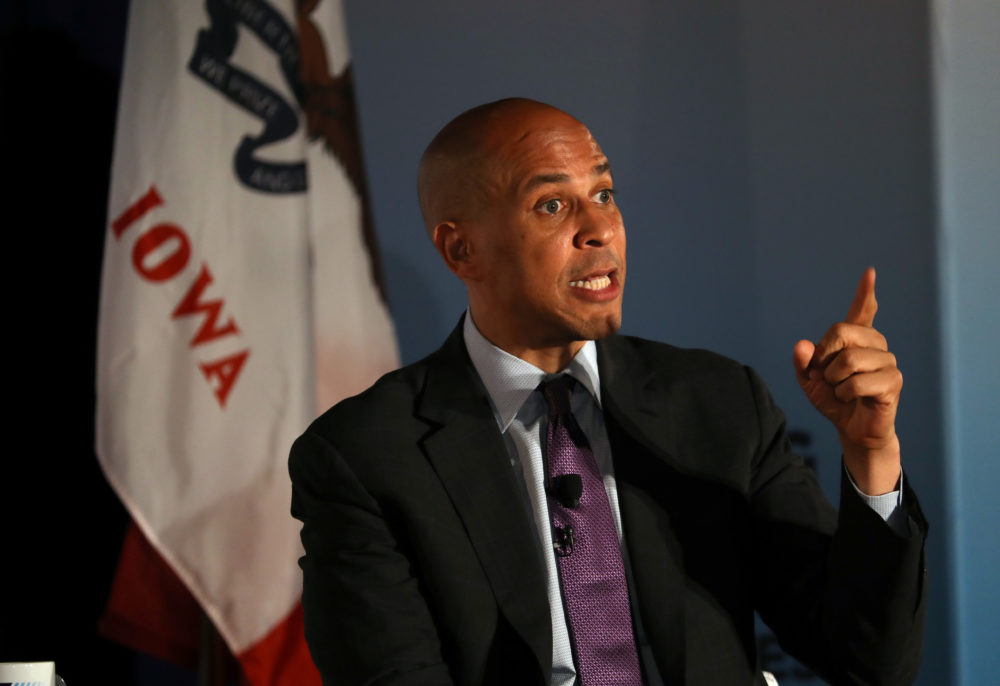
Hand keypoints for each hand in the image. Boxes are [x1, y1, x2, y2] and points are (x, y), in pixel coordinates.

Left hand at [792, 268, 902, 494]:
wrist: (850, 429)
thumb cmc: (833, 400)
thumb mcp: (809, 381)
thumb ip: (803, 363)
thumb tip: (802, 345)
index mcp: (857, 340)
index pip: (863, 311)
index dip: (865, 293)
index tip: (869, 273)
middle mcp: (876, 345)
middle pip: (842, 331)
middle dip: (824, 356)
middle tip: (824, 374)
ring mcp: (887, 362)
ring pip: (848, 361)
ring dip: (834, 380)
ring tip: (841, 390)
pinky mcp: (892, 382)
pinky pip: (856, 383)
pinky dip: (844, 393)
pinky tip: (851, 399)